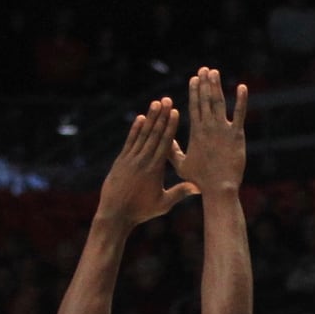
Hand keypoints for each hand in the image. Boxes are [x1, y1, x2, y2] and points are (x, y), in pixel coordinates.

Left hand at [97, 98, 197, 225]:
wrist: (115, 214)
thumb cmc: (141, 211)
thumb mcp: (163, 204)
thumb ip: (180, 192)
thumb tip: (199, 186)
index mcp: (155, 169)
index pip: (165, 143)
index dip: (170, 126)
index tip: (175, 111)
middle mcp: (143, 160)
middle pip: (154, 134)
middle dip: (161, 116)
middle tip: (167, 99)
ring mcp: (131, 159)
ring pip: (142, 135)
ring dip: (150, 118)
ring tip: (156, 103)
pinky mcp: (121, 161)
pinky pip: (130, 142)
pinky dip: (135, 130)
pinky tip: (140, 118)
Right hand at [173, 66, 247, 191]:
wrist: (219, 187)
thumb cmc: (200, 179)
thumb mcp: (181, 165)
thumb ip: (173, 151)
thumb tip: (165, 142)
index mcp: (196, 132)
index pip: (194, 106)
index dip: (194, 91)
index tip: (194, 78)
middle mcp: (208, 127)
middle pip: (205, 100)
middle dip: (204, 83)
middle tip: (205, 69)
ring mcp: (223, 129)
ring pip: (219, 102)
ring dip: (217, 86)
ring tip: (215, 72)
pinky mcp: (237, 135)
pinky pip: (240, 114)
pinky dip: (242, 100)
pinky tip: (242, 87)